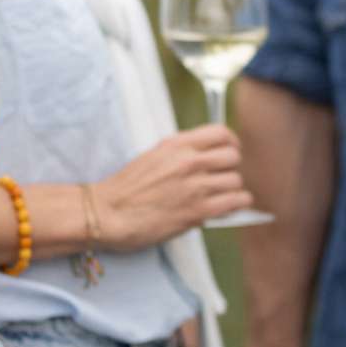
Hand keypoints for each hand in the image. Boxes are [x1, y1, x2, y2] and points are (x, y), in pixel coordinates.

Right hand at [95, 125, 253, 248]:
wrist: (108, 213)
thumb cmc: (126, 188)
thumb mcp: (153, 156)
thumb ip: (180, 153)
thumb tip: (207, 157)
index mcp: (177, 144)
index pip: (221, 133)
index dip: (231, 143)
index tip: (230, 151)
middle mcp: (189, 162)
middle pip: (233, 157)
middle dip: (230, 168)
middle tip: (222, 178)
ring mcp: (195, 186)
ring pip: (235, 181)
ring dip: (232, 189)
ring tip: (222, 196)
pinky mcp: (198, 211)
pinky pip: (235, 202)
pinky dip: (237, 204)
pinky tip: (229, 207)